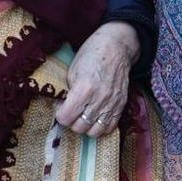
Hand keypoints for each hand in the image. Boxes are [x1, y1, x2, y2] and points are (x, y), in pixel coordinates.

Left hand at [54, 21, 138, 135]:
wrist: (117, 48)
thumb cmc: (92, 55)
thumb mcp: (72, 71)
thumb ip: (68, 92)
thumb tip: (64, 107)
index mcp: (83, 90)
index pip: (65, 118)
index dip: (60, 114)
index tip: (61, 107)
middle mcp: (98, 100)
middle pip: (79, 127)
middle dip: (72, 121)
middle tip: (72, 111)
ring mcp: (112, 104)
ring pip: (95, 132)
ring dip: (86, 126)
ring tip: (84, 116)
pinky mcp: (121, 105)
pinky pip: (110, 127)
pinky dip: (101, 127)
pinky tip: (96, 118)